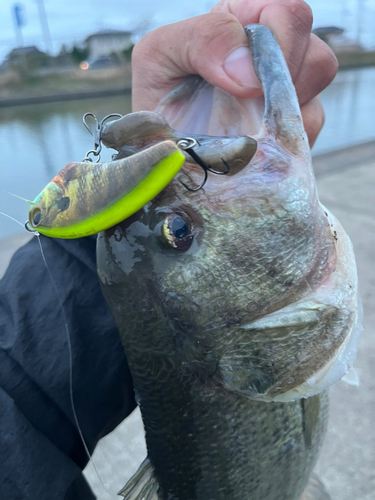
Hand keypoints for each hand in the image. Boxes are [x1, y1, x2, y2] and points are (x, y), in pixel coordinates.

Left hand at [131, 0, 337, 146]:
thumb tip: (250, 71)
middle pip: (317, 58)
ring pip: (314, 102)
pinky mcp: (290, 130)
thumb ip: (202, 39)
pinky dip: (281, 145)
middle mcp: (272, 56)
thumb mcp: (159, 55)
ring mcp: (287, 94)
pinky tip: (250, 148)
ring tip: (241, 130)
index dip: (281, 45)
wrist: (161, 147)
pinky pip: (306, 134)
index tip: (248, 85)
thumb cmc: (158, 95)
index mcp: (242, 25)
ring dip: (282, 118)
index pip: (290, 14)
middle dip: (285, 88)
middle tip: (245, 110)